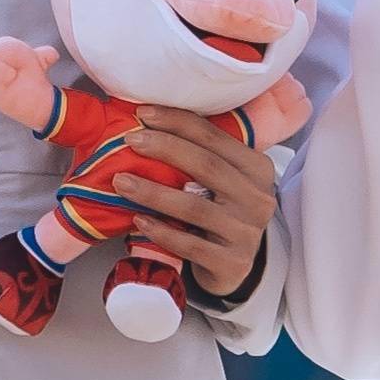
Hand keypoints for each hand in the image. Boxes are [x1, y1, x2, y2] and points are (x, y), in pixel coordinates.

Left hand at [119, 103, 282, 310]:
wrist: (234, 266)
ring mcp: (246, 233)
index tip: (143, 114)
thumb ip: (203, 155)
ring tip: (121, 182)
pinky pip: (191, 245)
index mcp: (257, 168)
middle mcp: (258, 198)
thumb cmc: (221, 213)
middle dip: (164, 148)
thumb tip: (151, 123)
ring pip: (194, 207)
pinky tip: (138, 220)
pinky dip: (162, 231)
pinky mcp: (232, 263)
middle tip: (130, 141)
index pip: (215, 137)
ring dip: (152, 192)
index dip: (178, 122)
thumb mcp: (225, 181)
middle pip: (206, 165)